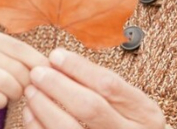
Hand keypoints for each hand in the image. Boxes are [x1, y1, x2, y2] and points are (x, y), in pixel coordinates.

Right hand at [0, 30, 47, 128]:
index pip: (21, 48)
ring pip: (7, 82)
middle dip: (26, 83)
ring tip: (12, 96)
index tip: (46, 78)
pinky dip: (1, 102)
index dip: (37, 64)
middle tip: (24, 91)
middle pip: (16, 67)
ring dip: (15, 93)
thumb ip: (20, 59)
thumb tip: (54, 65)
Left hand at [23, 48, 165, 128]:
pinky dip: (40, 127)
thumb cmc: (128, 124)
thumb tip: (59, 60)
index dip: (79, 68)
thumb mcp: (130, 103)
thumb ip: (102, 85)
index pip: (109, 85)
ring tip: (31, 90)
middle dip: (59, 86)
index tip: (56, 55)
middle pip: (90, 107)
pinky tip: (31, 113)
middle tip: (37, 72)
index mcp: (145, 113)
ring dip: (45, 107)